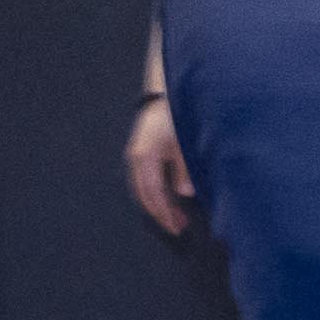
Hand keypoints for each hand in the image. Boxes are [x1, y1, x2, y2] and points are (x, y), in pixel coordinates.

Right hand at [125, 91, 195, 236]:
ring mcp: (136, 155)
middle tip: (177, 227)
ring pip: (143, 189)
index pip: (153, 194)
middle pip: (145, 195)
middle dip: (161, 213)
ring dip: (157, 204)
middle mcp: (135, 159)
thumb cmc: (176, 116)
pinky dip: (155, 192)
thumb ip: (183, 169)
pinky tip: (168, 198)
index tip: (178, 227)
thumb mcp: (183, 143)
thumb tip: (184, 193)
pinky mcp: (141, 152)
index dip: (165, 213)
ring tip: (174, 217)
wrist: (165, 92)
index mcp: (144, 158)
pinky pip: (145, 180)